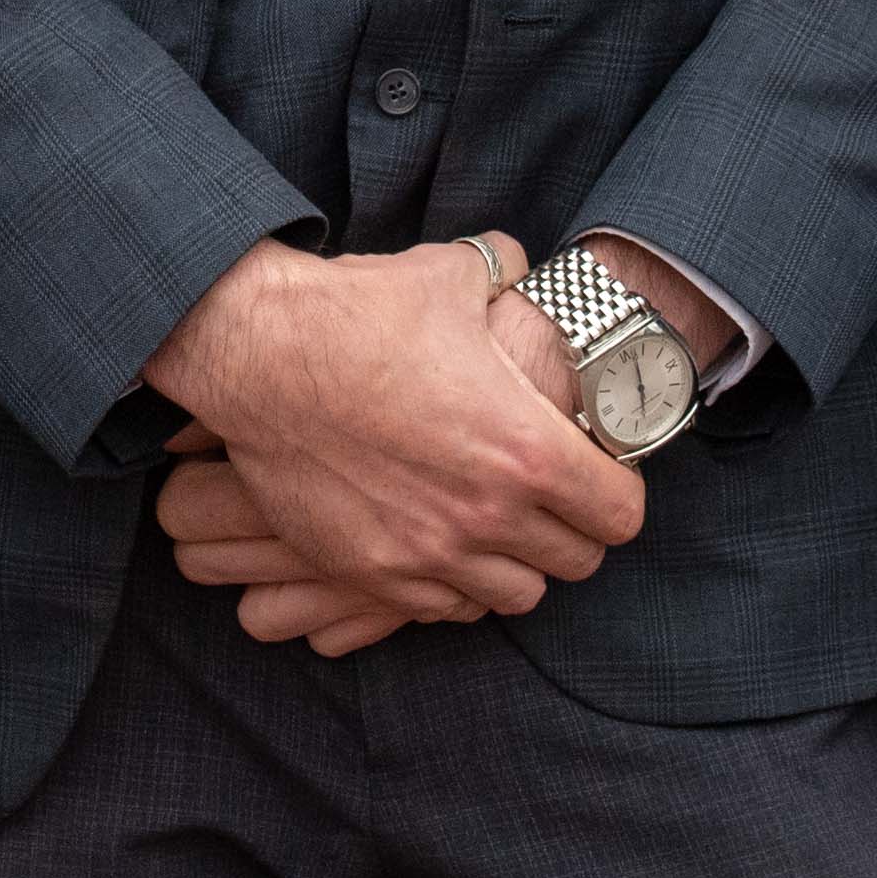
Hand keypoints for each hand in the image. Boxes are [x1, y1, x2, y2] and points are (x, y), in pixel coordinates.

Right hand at [145, 235, 641, 649]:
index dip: (616, 489)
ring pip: (516, 596)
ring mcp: (428, 553)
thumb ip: (508, 272)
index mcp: (526, 447)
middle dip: (573, 529)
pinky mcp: (374, 572)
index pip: (619, 513)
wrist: (256, 354)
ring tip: (497, 524)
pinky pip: (446, 609)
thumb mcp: (453, 273)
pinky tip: (443, 541)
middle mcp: (487, 513)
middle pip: (577, 562)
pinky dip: (457, 584)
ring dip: (517, 563)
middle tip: (550, 496)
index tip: (599, 470)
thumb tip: (522, 268)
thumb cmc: (358, 312)